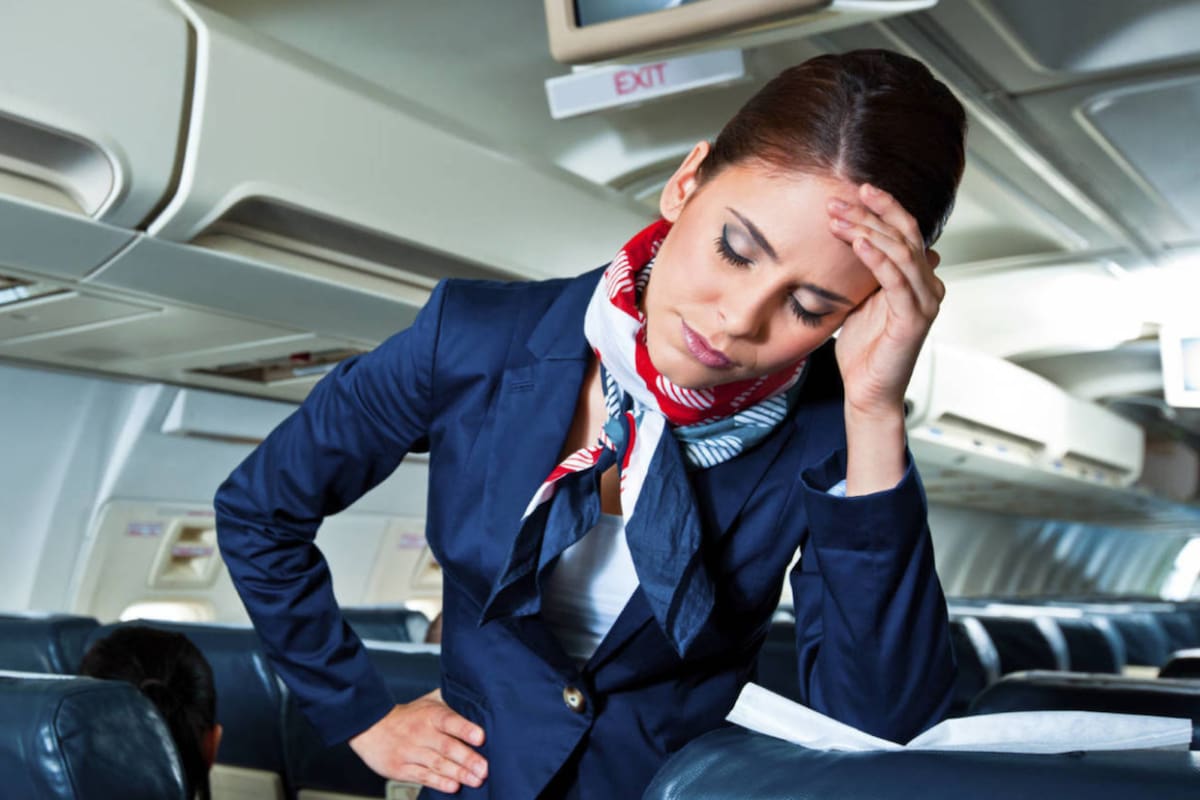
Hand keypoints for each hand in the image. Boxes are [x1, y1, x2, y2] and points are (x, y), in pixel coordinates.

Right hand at [349, 689, 487, 792]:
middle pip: (446, 746)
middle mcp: (420, 733)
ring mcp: (409, 752)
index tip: (481, 737)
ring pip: (437, 764)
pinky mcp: (400, 769)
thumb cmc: (409, 716)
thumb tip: (478, 696)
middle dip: (467, 758)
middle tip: (485, 768)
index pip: (449, 720)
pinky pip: (423, 776)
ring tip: (476, 780)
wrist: (370, 727)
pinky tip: (453, 786)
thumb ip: (451, 701)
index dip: (465, 729)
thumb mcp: (429, 702)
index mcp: (430, 714)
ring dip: (458, 773)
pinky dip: (439, 782)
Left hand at [827, 183, 944, 419]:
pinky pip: (897, 281)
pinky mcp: (915, 319)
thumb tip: (856, 239)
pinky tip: (859, 244)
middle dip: (870, 214)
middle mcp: (927, 285)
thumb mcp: (858, 298)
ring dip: (869, 231)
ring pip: (901, 253)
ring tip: (840, 218)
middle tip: (837, 201)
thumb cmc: (863, 348)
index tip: (854, 190)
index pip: (904, 230)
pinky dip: (878, 259)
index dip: (882, 207)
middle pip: (904, 235)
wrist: (867, 390)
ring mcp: (924, 301)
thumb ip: (862, 269)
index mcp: (915, 277)